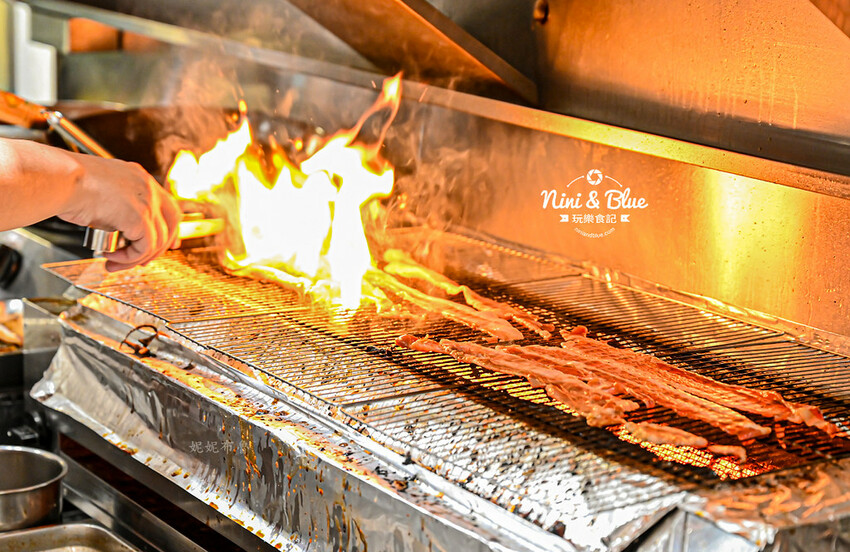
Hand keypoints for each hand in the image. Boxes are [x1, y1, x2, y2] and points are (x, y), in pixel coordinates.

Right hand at [58, 154, 180, 270]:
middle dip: (162, 246)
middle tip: (144, 261)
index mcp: (139, 178)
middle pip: (172, 222)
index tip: (168, 243)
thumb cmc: (68, 185)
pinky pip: (144, 247)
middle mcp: (147, 187)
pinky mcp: (140, 217)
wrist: (61, 180)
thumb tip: (119, 233)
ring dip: (135, 257)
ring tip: (114, 262)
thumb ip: (117, 209)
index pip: (166, 205)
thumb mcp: (101, 193)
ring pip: (157, 240)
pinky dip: (129, 258)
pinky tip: (110, 256)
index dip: (169, 227)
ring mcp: (147, 202)